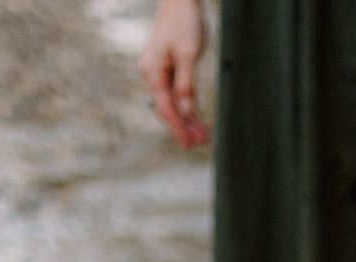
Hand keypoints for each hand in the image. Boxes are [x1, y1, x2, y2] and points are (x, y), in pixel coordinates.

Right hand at [140, 0, 210, 148]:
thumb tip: (185, 113)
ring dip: (188, 118)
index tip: (190, 145)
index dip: (179, 128)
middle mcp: (152, 73)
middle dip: (185, 126)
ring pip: (173, 100)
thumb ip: (186, 86)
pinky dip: (187, 103)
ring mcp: (159, 69)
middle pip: (169, 107)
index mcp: (153, 72)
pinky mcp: (168, 65)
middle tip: (201, 143)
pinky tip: (196, 116)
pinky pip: (176, 90)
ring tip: (202, 134)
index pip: (167, 108)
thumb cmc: (185, 23)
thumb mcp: (188, 55)